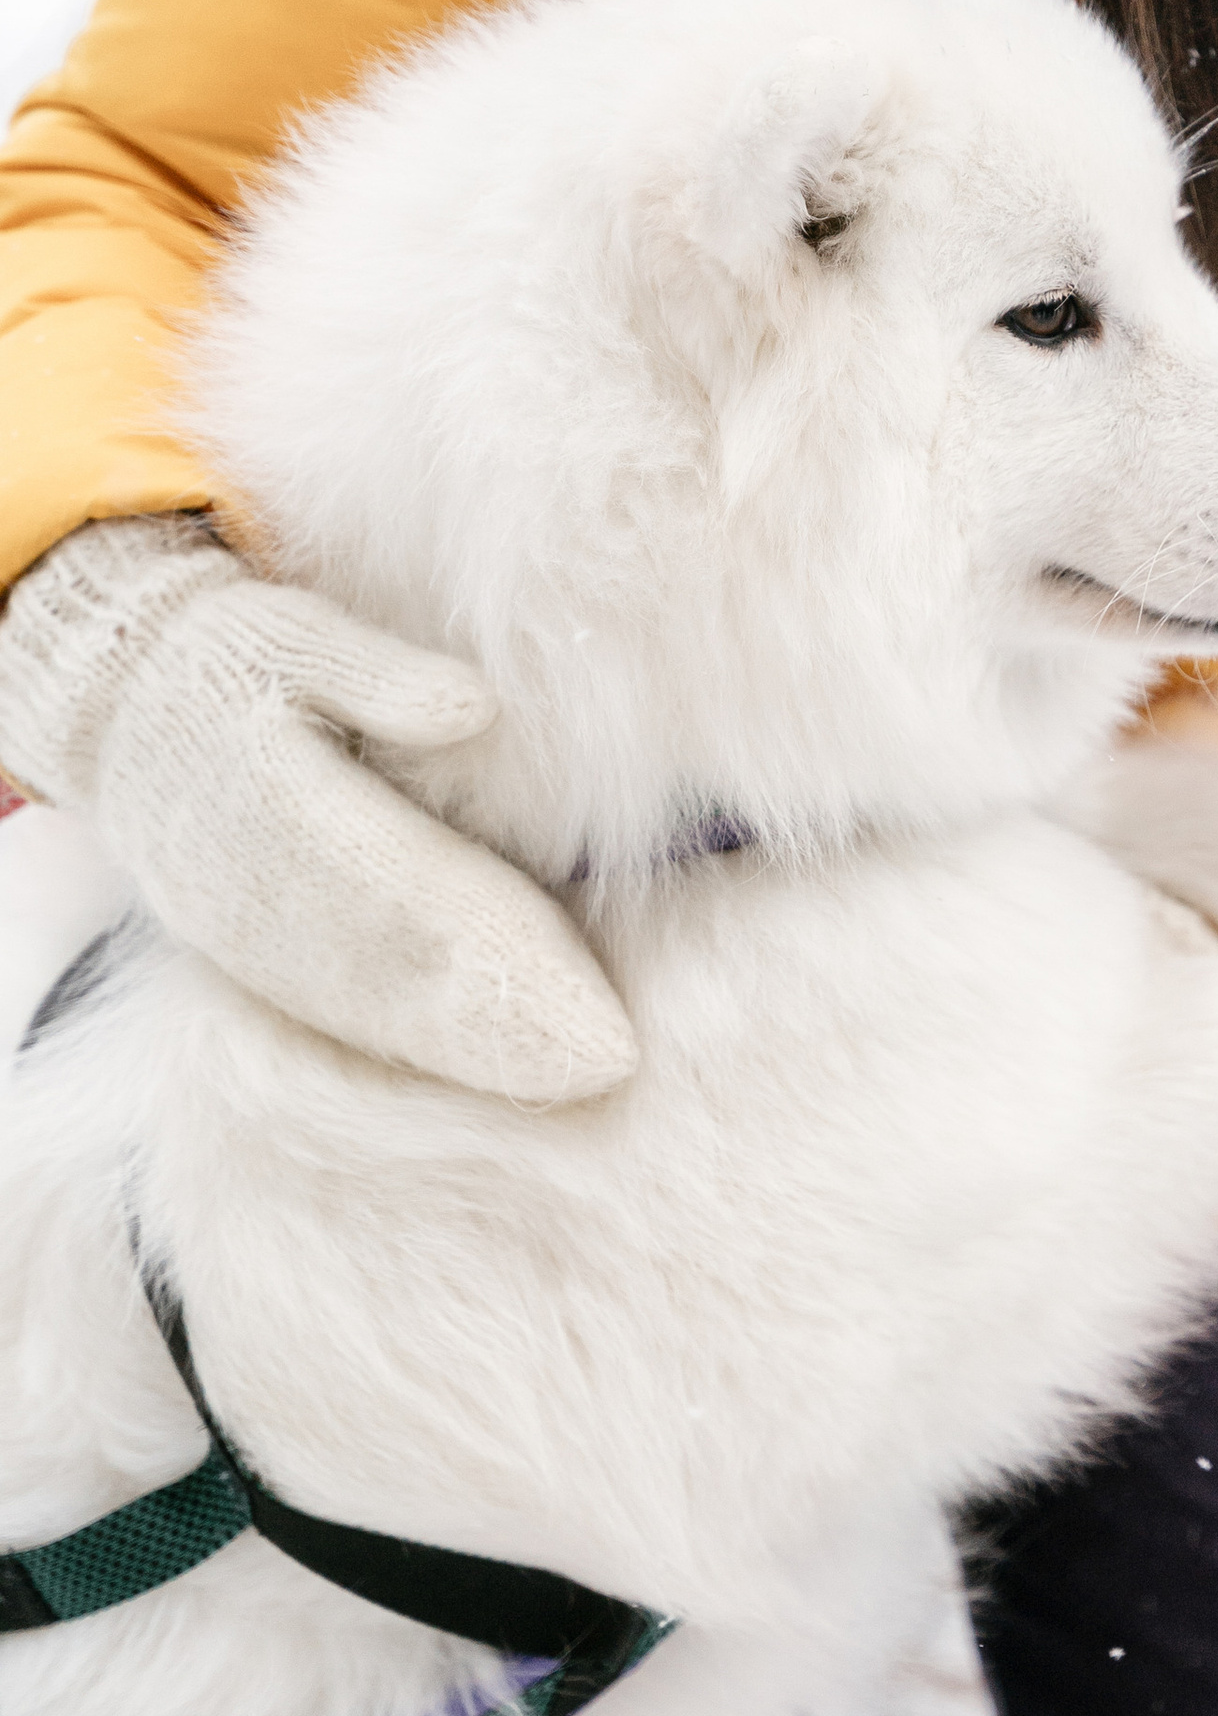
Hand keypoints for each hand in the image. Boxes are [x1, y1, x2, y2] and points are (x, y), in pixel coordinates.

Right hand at [0, 517, 635, 1100]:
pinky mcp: (243, 954)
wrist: (110, 711)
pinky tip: (474, 1066)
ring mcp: (248, 934)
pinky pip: (330, 1008)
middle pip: (402, 968)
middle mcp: (263, 888)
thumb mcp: (292, 634)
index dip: (501, 945)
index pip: (413, 886)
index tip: (569, 975)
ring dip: (466, 1050)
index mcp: (282, 800)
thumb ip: (378, 671)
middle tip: (609, 1065)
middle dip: (506, 1022)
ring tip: (565, 1081)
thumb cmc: (226, 659)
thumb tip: (474, 706)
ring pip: (369, 1005)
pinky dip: (404, 1044)